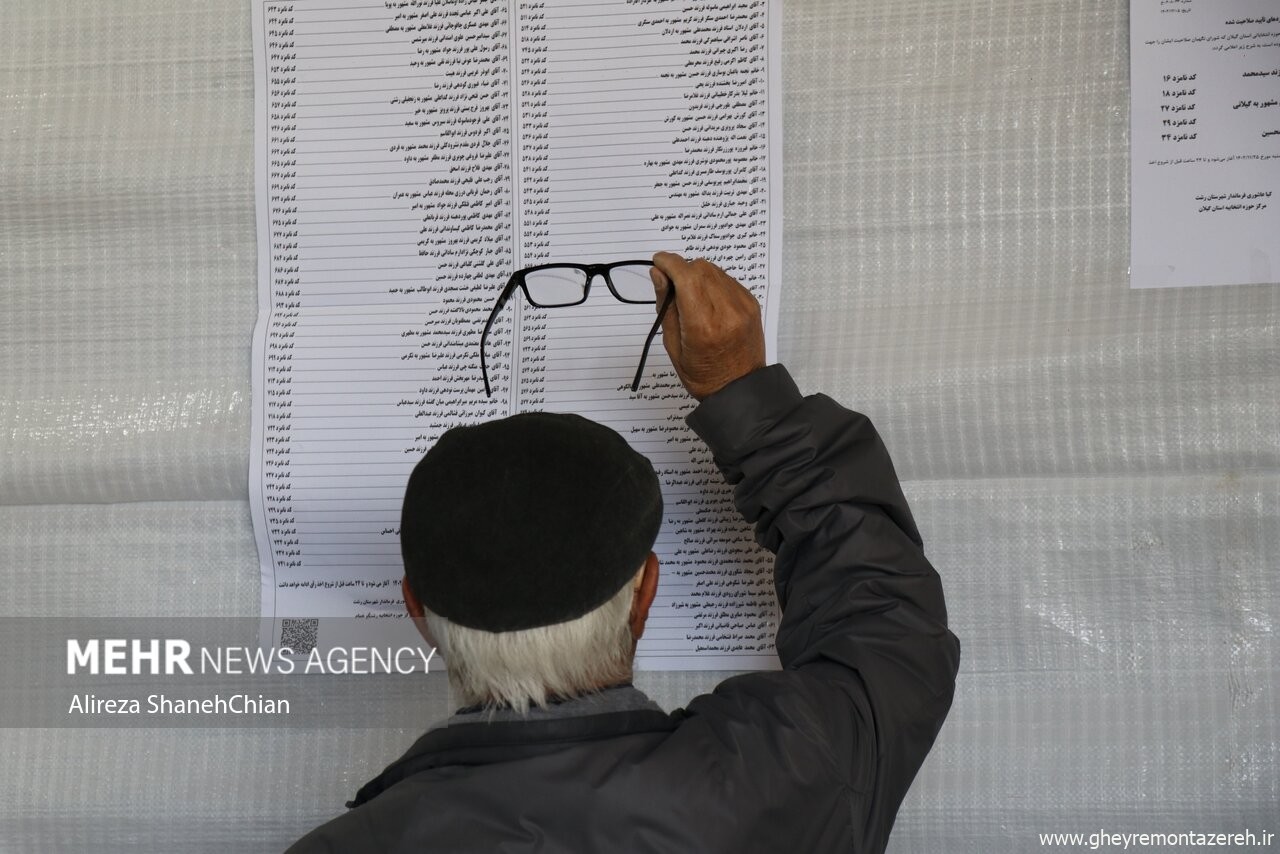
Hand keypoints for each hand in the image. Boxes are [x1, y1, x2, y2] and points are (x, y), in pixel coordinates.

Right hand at [650, 252, 765, 400]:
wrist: (739, 388)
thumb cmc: (703, 374)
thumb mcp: (673, 346)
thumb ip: (665, 306)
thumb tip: (658, 273)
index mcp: (702, 326)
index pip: (686, 276)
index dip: (669, 262)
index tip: (658, 261)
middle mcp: (726, 312)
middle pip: (700, 268)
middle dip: (681, 270)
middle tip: (672, 285)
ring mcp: (742, 306)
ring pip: (714, 270)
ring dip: (697, 275)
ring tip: (690, 297)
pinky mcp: (751, 304)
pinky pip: (727, 280)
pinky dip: (712, 283)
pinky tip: (707, 302)